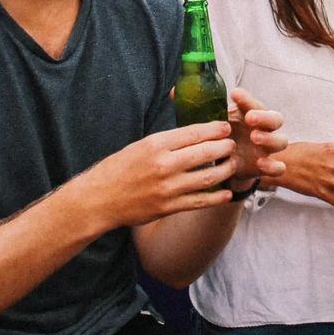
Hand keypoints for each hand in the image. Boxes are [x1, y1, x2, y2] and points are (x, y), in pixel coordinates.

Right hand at [78, 121, 239, 228]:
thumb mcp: (141, 145)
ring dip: (226, 169)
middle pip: (206, 152)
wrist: (100, 199)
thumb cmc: (119, 168)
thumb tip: (194, 132)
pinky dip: (217, 196)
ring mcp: (168, 188)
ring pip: (208, 177)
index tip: (226, 127)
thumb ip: (167, 140)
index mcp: (156, 144)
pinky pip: (200, 201)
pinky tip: (226, 192)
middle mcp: (164, 164)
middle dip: (225, 147)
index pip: (194, 132)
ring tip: (233, 164)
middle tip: (232, 144)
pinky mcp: (169, 207)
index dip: (215, 129)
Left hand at [227, 88, 286, 190]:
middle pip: (276, 119)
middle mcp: (265, 129)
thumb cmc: (225, 135)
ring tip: (254, 137)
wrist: (226, 162)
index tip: (235, 95)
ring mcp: (268, 148)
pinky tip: (260, 163)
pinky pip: (278, 167)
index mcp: (254, 115)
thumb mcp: (222, 122)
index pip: (257, 104)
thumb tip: (208, 98)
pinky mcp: (267, 166)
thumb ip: (219, 111)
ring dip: (270, 138)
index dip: (248, 99)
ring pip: (281, 141)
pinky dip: (273, 165)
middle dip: (264, 117)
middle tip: (250, 117)